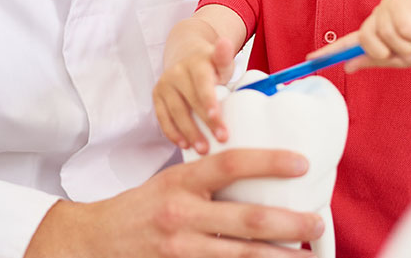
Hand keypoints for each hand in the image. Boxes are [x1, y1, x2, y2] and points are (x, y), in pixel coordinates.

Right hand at [24, 149, 323, 257]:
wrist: (92, 241)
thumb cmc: (140, 208)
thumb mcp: (169, 181)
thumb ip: (207, 180)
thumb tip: (257, 175)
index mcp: (181, 182)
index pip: (230, 164)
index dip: (268, 162)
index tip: (302, 163)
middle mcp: (182, 215)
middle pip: (247, 220)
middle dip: (290, 223)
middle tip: (318, 222)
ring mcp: (181, 250)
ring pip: (242, 256)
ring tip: (309, 256)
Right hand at [153, 37, 234, 153]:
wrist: (185, 56)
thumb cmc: (209, 65)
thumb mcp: (220, 60)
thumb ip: (224, 56)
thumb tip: (226, 43)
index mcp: (196, 63)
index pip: (201, 82)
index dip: (208, 100)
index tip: (216, 117)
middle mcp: (177, 72)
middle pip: (190, 100)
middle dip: (205, 122)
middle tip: (220, 139)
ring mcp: (165, 84)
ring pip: (175, 111)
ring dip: (189, 132)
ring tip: (203, 149)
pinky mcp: (157, 95)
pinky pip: (162, 117)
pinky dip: (173, 132)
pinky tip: (184, 144)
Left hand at [308, 0, 410, 71]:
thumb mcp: (405, 58)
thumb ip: (377, 60)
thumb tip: (348, 65)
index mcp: (378, 34)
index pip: (349, 43)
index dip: (330, 51)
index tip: (311, 59)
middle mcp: (379, 18)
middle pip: (366, 40)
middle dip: (389, 51)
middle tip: (410, 47)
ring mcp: (390, 7)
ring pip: (385, 34)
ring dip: (409, 42)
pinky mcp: (404, 0)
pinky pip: (401, 24)